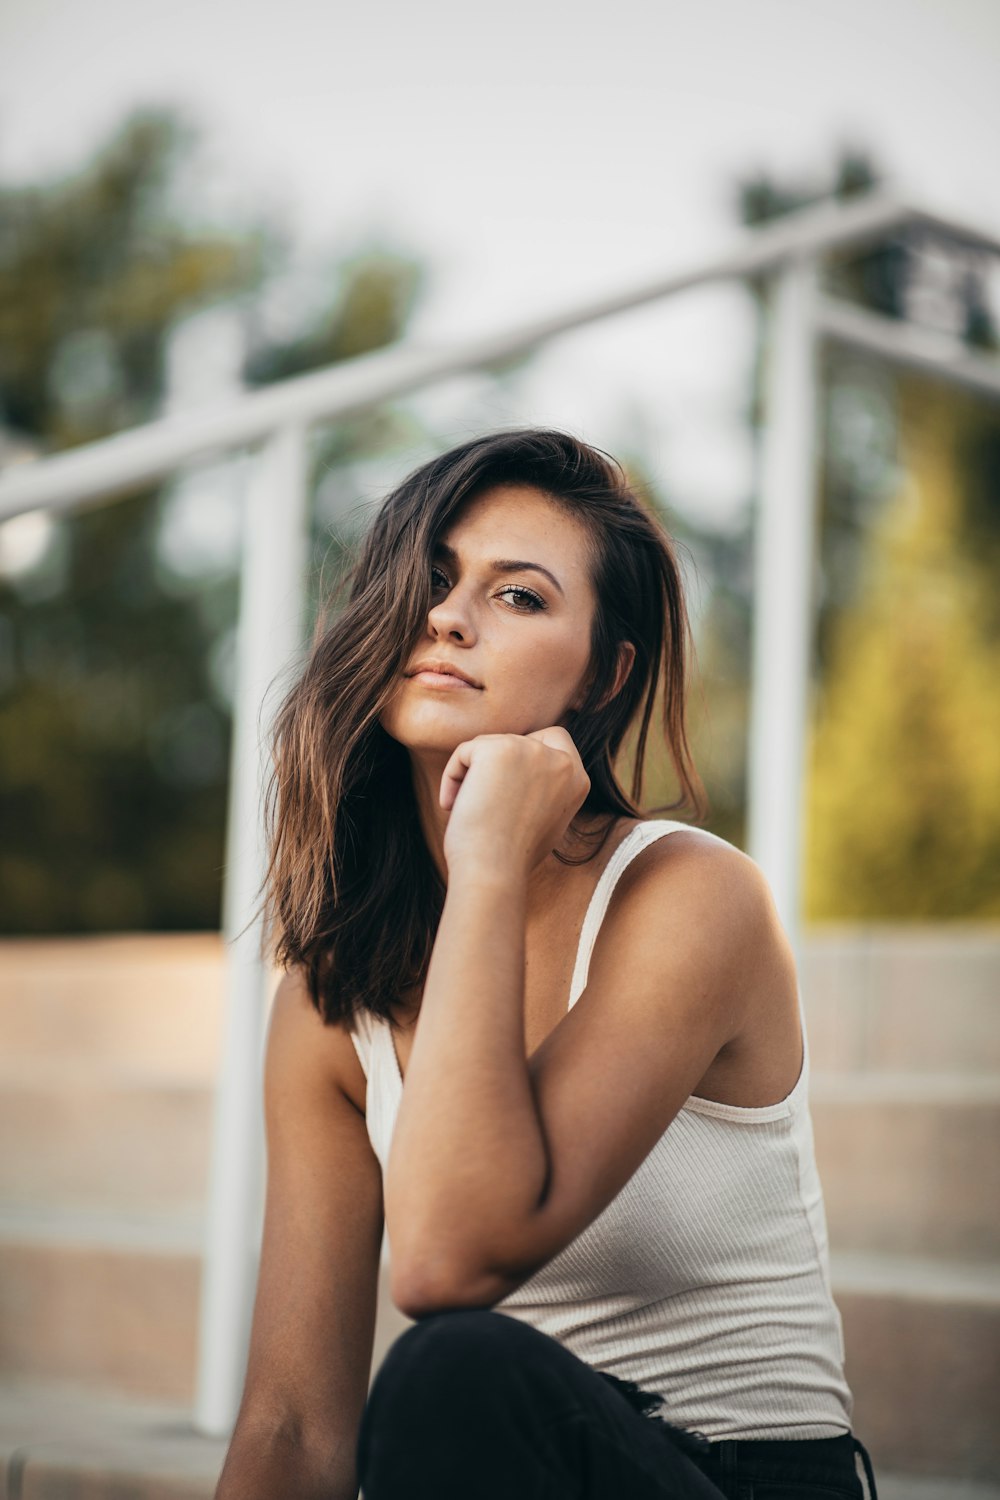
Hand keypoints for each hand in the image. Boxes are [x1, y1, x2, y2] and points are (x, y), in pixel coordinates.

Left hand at [440, 727, 590, 878]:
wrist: (493, 871)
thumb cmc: (511, 857)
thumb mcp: (544, 821)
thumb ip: (542, 791)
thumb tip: (517, 775)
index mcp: (578, 779)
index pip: (554, 739)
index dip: (526, 755)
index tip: (507, 788)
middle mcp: (561, 760)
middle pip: (516, 741)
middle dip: (494, 768)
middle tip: (484, 804)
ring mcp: (531, 751)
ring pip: (489, 747)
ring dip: (472, 776)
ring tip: (470, 811)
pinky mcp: (499, 748)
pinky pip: (465, 752)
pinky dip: (452, 778)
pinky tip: (452, 806)